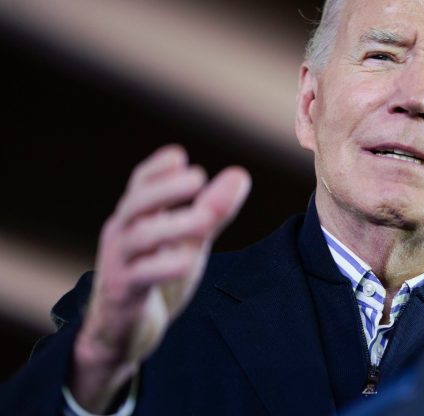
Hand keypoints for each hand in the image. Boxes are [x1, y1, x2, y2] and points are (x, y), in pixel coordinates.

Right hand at [70, 145, 250, 411]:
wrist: (122, 332)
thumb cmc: (156, 275)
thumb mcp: (188, 240)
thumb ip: (212, 210)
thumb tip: (240, 173)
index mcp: (137, 217)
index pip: (141, 184)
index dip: (157, 168)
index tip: (179, 156)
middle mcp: (123, 234)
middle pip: (136, 203)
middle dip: (166, 188)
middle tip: (198, 177)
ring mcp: (119, 263)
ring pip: (139, 237)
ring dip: (173, 225)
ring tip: (206, 220)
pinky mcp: (123, 293)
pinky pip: (139, 277)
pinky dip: (162, 267)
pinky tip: (186, 262)